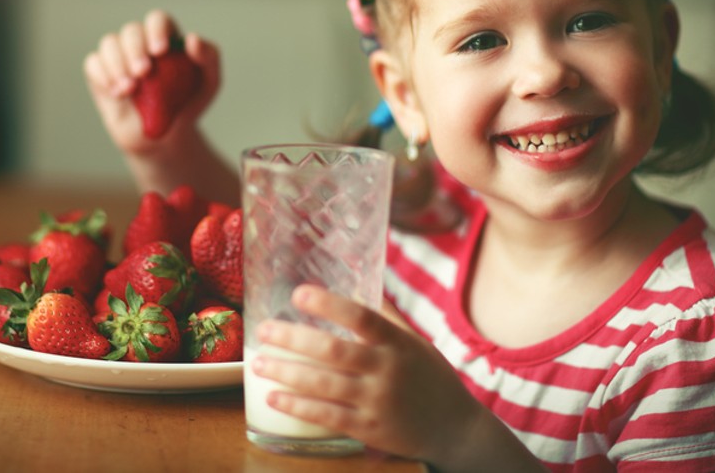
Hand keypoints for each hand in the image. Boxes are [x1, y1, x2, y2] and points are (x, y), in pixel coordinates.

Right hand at [83, 9, 220, 155]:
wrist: (165, 136)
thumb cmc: (187, 104)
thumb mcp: (209, 84)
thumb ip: (209, 57)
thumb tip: (192, 39)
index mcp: (166, 37)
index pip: (157, 20)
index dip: (156, 30)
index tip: (160, 51)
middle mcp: (140, 43)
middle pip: (131, 30)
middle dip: (135, 49)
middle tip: (143, 72)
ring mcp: (118, 57)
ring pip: (109, 43)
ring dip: (117, 62)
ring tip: (129, 88)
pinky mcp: (100, 74)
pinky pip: (93, 63)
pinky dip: (102, 74)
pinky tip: (117, 92)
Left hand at [252, 285, 486, 466]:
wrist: (457, 429)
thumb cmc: (431, 378)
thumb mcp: (415, 343)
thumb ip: (386, 318)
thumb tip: (357, 285)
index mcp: (397, 343)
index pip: (362, 317)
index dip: (329, 304)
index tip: (298, 293)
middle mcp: (387, 370)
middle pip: (334, 351)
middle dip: (293, 339)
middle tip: (263, 329)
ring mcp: (377, 401)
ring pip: (324, 385)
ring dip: (286, 373)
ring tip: (258, 363)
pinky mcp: (369, 429)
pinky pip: (327, 416)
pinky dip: (298, 406)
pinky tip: (274, 397)